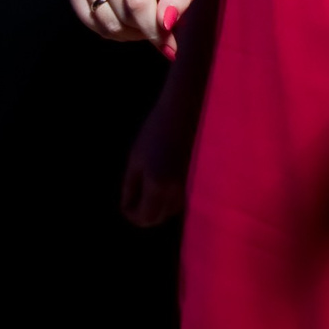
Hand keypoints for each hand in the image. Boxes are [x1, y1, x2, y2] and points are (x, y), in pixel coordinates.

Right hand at [70, 0, 197, 54]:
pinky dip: (112, 29)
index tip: (167, 43)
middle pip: (122, 15)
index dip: (153, 29)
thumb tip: (166, 23)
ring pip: (106, 23)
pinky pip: (92, 22)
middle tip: (159, 21)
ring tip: (144, 18)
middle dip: (144, 29)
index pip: (138, 2)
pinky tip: (126, 17)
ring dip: (129, 32)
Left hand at [121, 88, 193, 226]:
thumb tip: (128, 206)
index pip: (144, 218)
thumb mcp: (135, 158)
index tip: (126, 199)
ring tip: (153, 181)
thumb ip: (130, 186)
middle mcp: (177, 193)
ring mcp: (192, 188)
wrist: (187, 110)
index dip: (131, 212)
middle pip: (158, 218)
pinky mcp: (201, 181)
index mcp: (158, 187)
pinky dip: (172, 196)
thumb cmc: (156, 130)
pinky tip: (168, 177)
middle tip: (136, 192)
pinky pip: (183, 199)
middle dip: (144, 211)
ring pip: (171, 210)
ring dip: (159, 204)